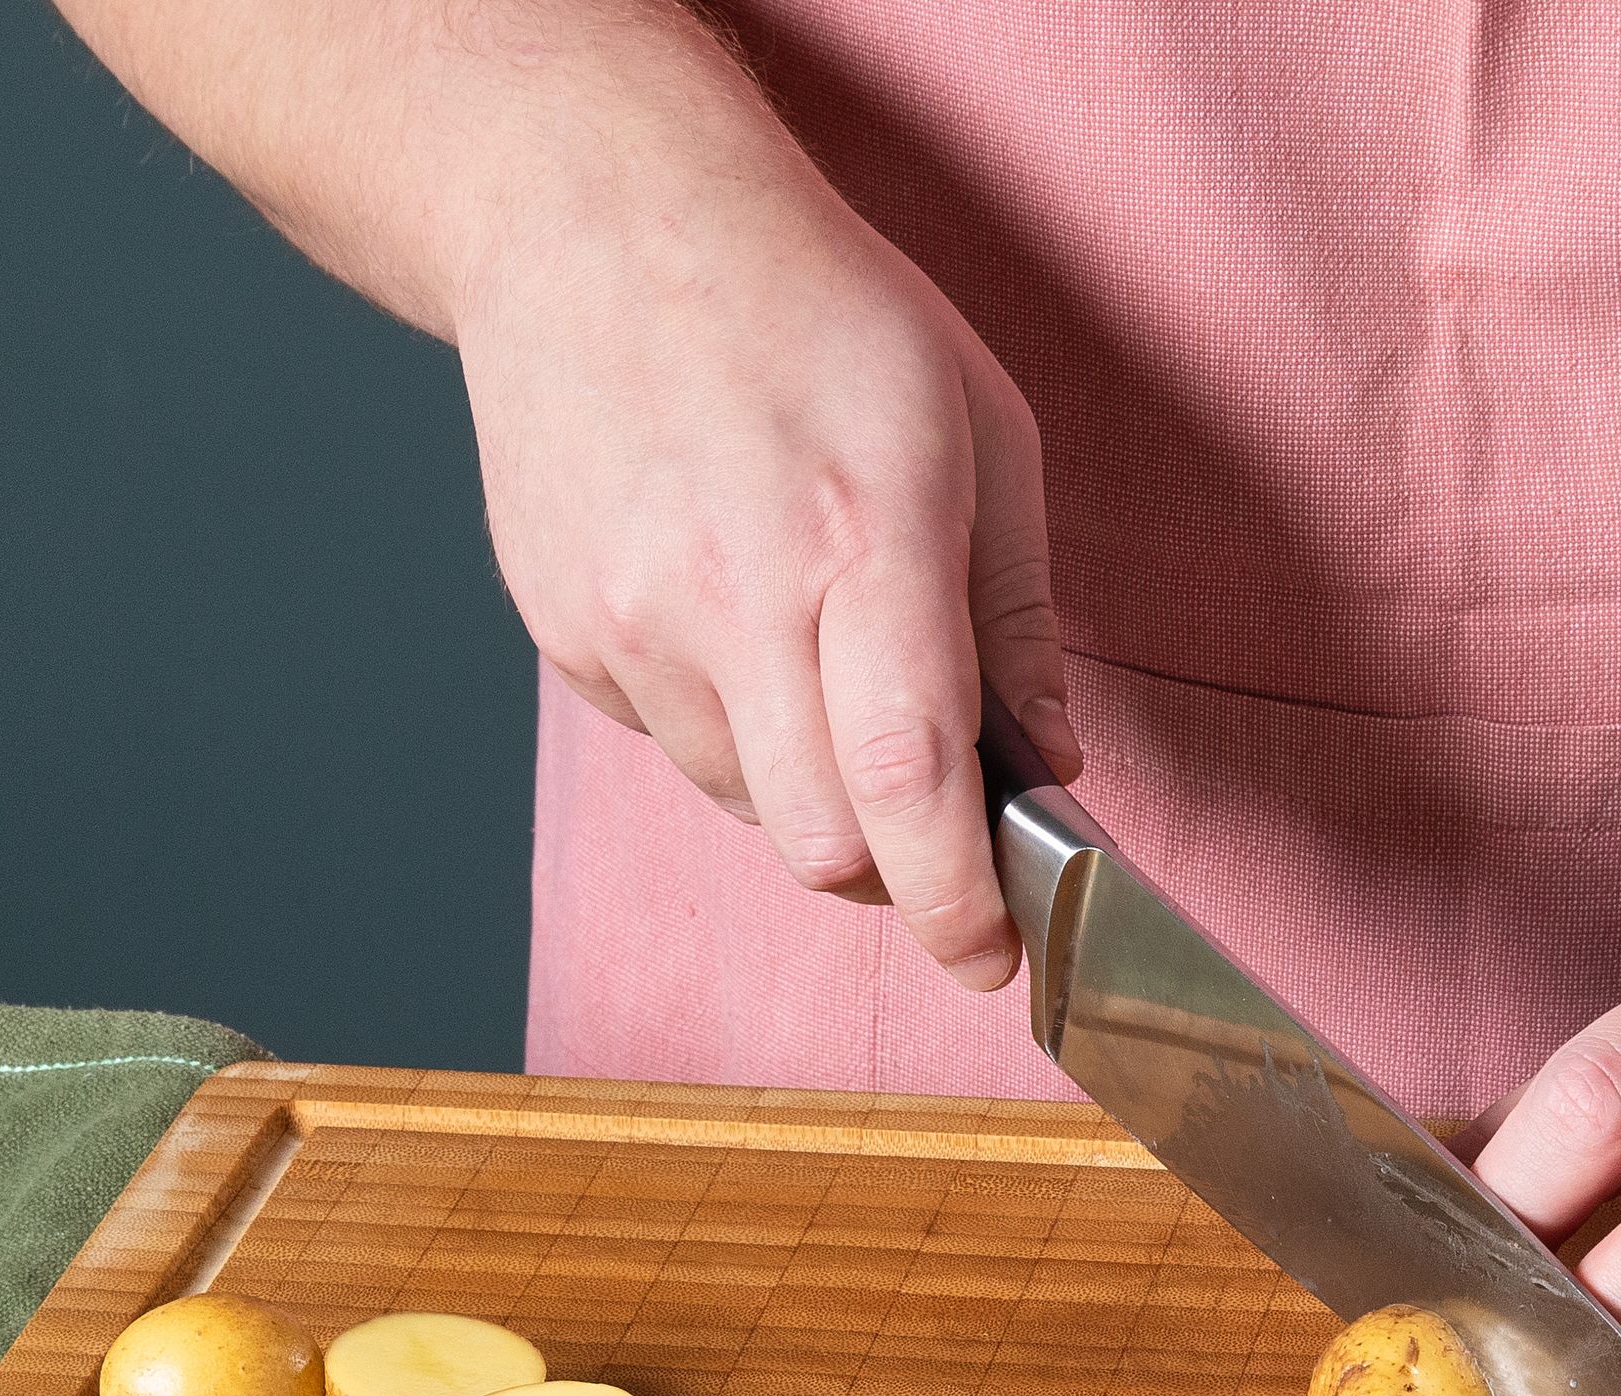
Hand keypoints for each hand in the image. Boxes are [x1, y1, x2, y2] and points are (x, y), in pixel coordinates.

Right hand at [451, 136, 1071, 986]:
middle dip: (890, 869)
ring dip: (807, 790)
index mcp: (864, 538)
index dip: (956, 904)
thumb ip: (1018, 616)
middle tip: (927, 826)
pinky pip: (673, 746)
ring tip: (817, 655)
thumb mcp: (977, 426)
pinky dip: (727, 726)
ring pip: (748, 809)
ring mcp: (634, 621)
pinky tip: (731, 611)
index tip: (993, 955)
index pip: (908, 787)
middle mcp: (735, 595)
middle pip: (820, 848)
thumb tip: (1052, 766)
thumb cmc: (809, 307)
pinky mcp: (568, 634)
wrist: (592, 215)